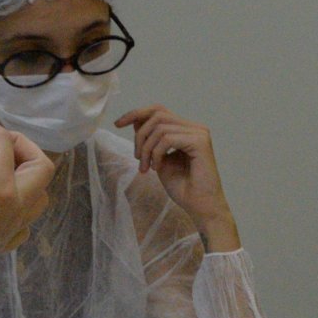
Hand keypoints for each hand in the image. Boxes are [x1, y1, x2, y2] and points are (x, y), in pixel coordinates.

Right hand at [0, 110, 54, 301]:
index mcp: (0, 189)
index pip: (1, 143)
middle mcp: (17, 208)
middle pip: (40, 165)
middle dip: (17, 143)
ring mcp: (14, 229)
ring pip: (39, 192)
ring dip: (23, 171)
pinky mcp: (4, 244)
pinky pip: (27, 216)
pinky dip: (18, 199)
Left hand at [114, 105, 239, 250]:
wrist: (199, 206)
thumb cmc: (182, 187)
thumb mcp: (158, 158)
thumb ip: (151, 140)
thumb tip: (136, 120)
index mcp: (186, 130)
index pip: (159, 111)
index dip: (137, 113)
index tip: (118, 124)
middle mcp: (195, 128)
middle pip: (157, 114)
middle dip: (140, 135)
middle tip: (137, 158)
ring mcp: (199, 133)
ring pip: (160, 127)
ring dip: (146, 148)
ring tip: (146, 167)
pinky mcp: (200, 142)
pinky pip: (168, 139)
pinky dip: (156, 153)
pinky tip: (157, 168)